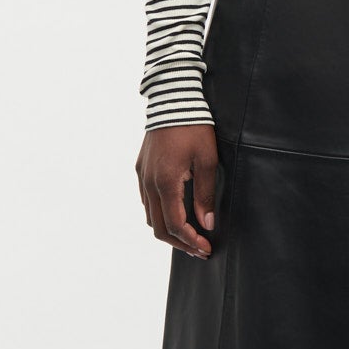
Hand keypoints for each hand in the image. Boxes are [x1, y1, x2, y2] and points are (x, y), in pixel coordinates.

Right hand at [137, 123, 218, 258]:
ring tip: (189, 236)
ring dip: (168, 230)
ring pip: (150, 216)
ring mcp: (142, 176)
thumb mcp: (208, 160)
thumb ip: (206, 194)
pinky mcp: (141, 169)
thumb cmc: (194, 127)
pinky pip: (147, 201)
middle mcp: (149, 183)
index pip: (175, 225)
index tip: (206, 249)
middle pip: (158, 227)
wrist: (172, 99)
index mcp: (166, 182)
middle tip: (199, 250)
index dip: (191, 241)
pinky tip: (175, 213)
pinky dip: (160, 214)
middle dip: (179, 243)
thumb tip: (207, 223)